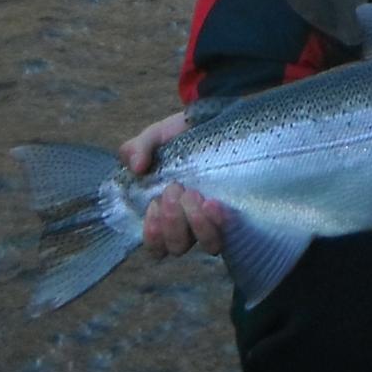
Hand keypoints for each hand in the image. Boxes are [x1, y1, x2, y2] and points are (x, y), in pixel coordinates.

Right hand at [119, 112, 225, 256]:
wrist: (216, 124)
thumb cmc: (181, 138)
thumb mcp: (155, 138)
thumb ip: (137, 149)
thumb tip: (137, 167)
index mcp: (165, 214)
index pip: (156, 246)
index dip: (153, 233)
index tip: (154, 203)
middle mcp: (190, 225)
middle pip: (177, 247)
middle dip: (173, 220)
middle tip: (175, 188)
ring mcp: (214, 221)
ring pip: (207, 245)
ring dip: (197, 223)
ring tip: (195, 193)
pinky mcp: (235, 214)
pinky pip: (230, 232)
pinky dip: (219, 221)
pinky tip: (213, 202)